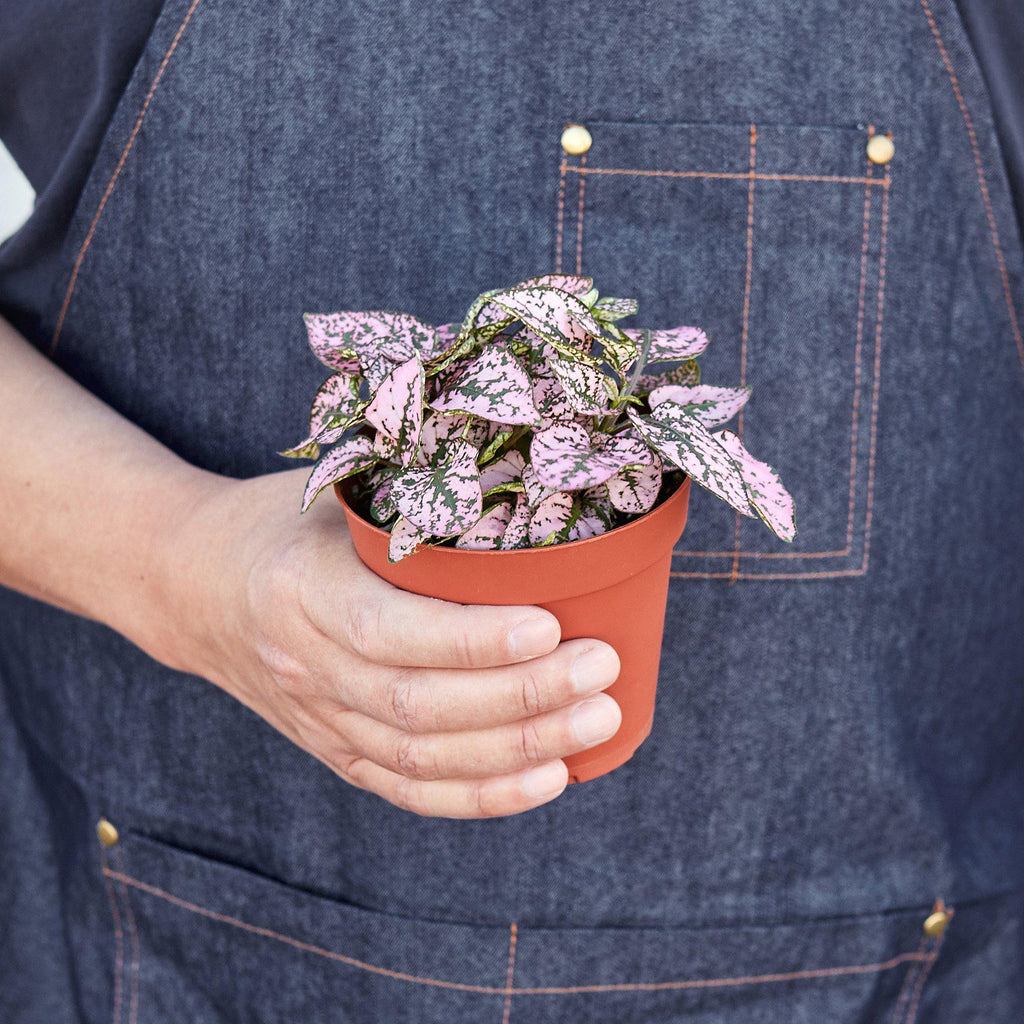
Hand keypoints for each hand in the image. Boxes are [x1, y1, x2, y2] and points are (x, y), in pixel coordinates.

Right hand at [146, 468, 621, 817]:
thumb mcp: (333, 492)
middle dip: (521, 698)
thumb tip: (529, 493)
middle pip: (417, 706)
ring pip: (421, 757)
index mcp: (300, 590)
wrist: (194, 585)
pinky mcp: (333, 749)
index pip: (389, 632)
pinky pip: (408, 789)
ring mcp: (316, 718)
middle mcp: (303, 665)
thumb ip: (408, 506)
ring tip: (596, 723)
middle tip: (601, 671)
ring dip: (518, 750)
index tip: (552, 624)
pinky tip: (549, 778)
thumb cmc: (283, 523)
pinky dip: (482, 795)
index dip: (472, 641)